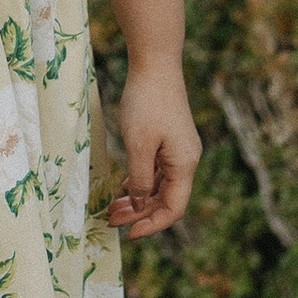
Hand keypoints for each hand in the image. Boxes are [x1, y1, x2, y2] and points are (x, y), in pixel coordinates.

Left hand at [107, 63, 201, 241]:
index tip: (129, 234)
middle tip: (111, 220)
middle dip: (140, 213)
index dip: (152, 224)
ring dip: (138, 199)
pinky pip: (157, 170)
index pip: (173, 208)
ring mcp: (179, 149)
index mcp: (184, 164)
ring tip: (113, 208)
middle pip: (166, 199)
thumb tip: (141, 204)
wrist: (155, 63)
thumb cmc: (146, 102)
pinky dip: (141, 181)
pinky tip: (123, 186)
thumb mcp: (138, 144)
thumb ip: (140, 179)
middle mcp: (186, 160)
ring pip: (160, 185)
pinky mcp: (169, 139)